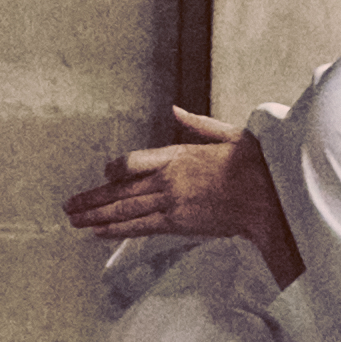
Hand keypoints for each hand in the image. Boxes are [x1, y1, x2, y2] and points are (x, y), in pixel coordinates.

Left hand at [63, 112, 300, 284]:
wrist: (272, 200)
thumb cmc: (256, 165)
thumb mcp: (230, 134)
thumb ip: (198, 124)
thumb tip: (174, 109)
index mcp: (179, 155)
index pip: (131, 162)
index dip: (113, 170)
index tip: (104, 175)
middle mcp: (169, 180)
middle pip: (120, 191)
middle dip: (92, 199)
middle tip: (68, 206)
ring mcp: (172, 204)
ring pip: (125, 211)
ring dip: (96, 216)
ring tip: (75, 221)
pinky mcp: (179, 225)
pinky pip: (140, 228)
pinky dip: (118, 230)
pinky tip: (99, 232)